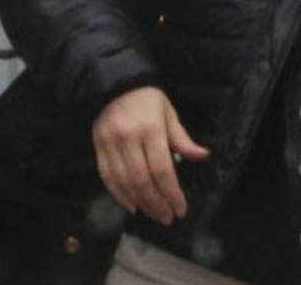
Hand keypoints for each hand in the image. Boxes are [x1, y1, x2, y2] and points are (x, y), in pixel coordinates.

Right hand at [92, 86, 209, 224]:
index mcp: (150, 128)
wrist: (114, 82)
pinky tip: (131, 205)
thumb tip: (202, 156)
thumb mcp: (168, 112)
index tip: (181, 209)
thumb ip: (182, 138)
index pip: (162, 169)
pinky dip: (119, 195)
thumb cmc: (147, 97)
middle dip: (157, 204)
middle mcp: (129, 138)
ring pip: (124, 183)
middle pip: (143, 181)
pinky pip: (107, 177)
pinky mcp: (98, 146)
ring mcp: (110, 144)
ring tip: (154, 214)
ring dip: (140, 203)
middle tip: (168, 218)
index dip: (172, 193)